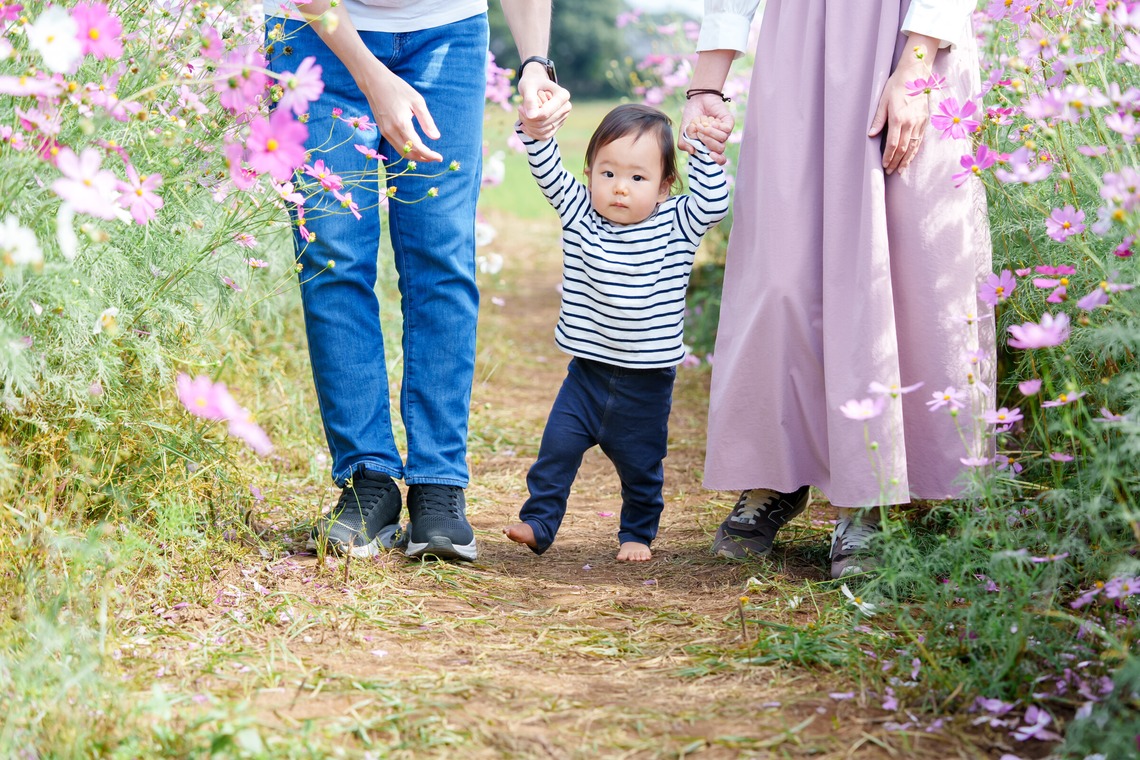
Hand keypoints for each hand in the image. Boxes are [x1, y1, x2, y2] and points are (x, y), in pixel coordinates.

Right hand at [357, 60, 442, 162]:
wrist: (374, 82)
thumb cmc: (398, 88)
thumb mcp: (417, 101)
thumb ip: (426, 121)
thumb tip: (436, 137)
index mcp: (402, 124)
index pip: (418, 147)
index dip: (429, 155)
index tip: (440, 158)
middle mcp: (391, 131)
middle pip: (409, 154)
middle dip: (423, 158)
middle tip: (434, 157)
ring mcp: (385, 132)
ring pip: (401, 152)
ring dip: (414, 156)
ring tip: (427, 154)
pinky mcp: (382, 130)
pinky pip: (395, 145)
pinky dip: (406, 150)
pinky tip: (415, 146)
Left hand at [517, 70, 570, 140]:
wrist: (536, 83)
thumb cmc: (532, 82)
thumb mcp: (528, 86)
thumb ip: (530, 100)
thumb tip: (531, 116)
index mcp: (563, 96)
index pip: (545, 113)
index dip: (530, 114)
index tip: (519, 107)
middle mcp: (566, 107)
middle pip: (544, 123)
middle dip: (528, 120)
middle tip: (519, 109)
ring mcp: (563, 118)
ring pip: (543, 131)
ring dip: (529, 126)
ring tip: (522, 114)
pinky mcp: (557, 125)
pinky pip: (545, 136)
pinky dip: (532, 133)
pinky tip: (524, 126)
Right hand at [680, 94, 733, 164]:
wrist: (697, 100)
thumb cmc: (691, 116)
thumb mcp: (683, 132)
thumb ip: (684, 143)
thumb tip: (692, 151)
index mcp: (708, 146)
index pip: (719, 159)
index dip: (717, 160)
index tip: (710, 155)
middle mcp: (718, 141)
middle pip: (720, 149)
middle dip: (707, 141)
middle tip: (699, 132)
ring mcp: (724, 132)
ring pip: (723, 139)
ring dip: (710, 132)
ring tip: (702, 124)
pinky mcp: (728, 123)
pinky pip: (726, 130)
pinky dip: (717, 126)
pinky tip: (711, 121)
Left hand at [868, 56, 930, 174]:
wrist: (914, 75)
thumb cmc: (896, 86)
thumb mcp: (882, 102)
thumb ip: (878, 120)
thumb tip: (871, 135)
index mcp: (898, 118)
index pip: (893, 144)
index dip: (888, 157)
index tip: (884, 165)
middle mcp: (911, 122)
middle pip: (903, 148)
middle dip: (896, 162)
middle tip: (890, 171)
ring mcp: (919, 122)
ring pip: (913, 146)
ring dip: (906, 160)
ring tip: (900, 170)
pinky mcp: (925, 120)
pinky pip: (920, 140)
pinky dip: (914, 151)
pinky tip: (910, 158)